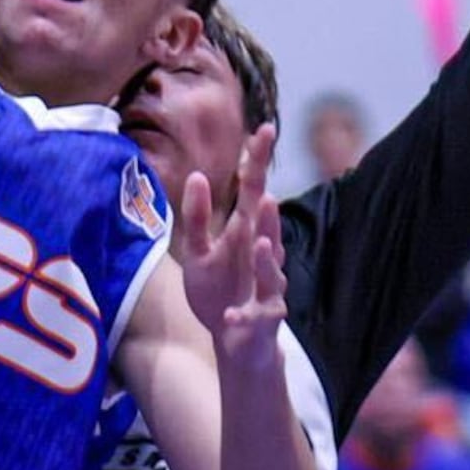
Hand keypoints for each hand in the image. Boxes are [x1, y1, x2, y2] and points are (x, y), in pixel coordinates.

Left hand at [179, 123, 288, 372]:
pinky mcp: (262, 319)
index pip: (253, 190)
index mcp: (245, 233)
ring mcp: (266, 288)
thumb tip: (197, 175)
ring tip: (261, 243)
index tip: (264, 129)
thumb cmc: (219, 290)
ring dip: (267, 259)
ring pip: (271, 271)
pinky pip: (255, 317)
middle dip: (267, 212)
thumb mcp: (198, 252)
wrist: (234, 341)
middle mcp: (262, 256)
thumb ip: (197, 217)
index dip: (258, 162)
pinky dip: (244, 318)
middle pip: (267, 229)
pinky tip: (231, 317)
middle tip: (265, 192)